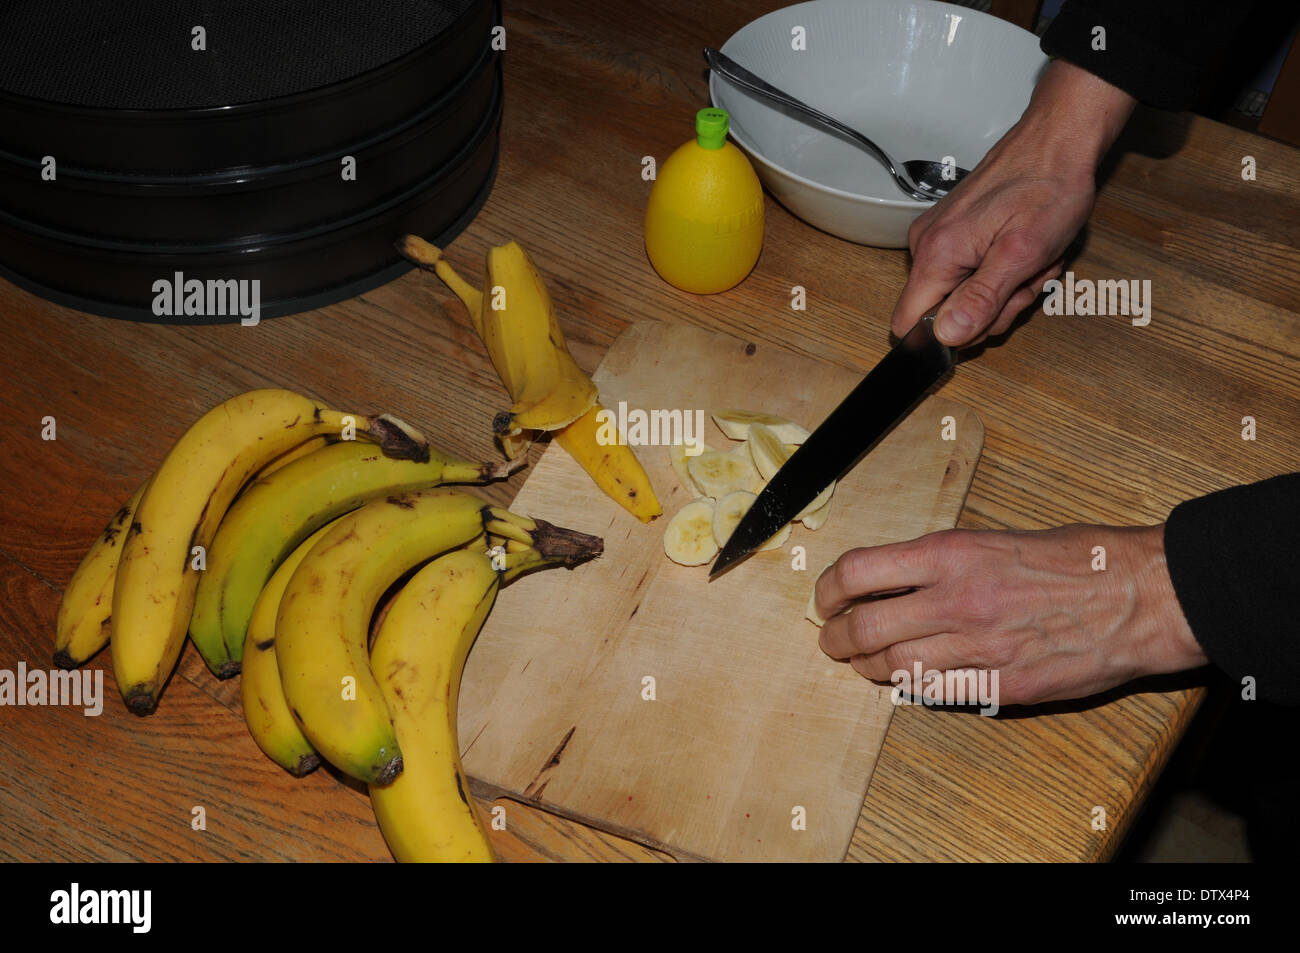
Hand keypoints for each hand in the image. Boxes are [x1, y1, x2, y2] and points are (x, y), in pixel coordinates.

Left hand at [813, 523, 1205, 706]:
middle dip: (836, 639)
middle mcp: (957, 601)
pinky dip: (912, 688)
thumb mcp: (998, 538)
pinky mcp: (1003, 685)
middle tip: (833, 641)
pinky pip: (935, 694)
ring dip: (868, 668)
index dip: (828, 590)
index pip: (858, 571)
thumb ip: (944, 561)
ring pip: (892, 668)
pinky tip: (911, 679)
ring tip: (866, 662)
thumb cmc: (1080, 558)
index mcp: (952, 554)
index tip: (825, 599)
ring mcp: (979, 648)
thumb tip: (897, 579)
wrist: (1143, 595)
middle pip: (864, 629)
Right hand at [890, 60, 1135, 346]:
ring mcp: (938, 238)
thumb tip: (946, 337)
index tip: (988, 317)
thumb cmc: (1048, 187)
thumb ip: (981, 299)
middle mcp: (926, 246)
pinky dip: (1000, 271)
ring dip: (1003, 289)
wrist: (1059, 139)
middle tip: (1025, 279)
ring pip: (961, 296)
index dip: (948, 336)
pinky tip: (1022, 250)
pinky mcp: (953, 232)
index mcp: (936, 254)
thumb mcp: (1023, 253)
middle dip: (992, 308)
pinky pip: (968, 273)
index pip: (909, 325)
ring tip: (1031, 259)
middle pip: (943, 315)